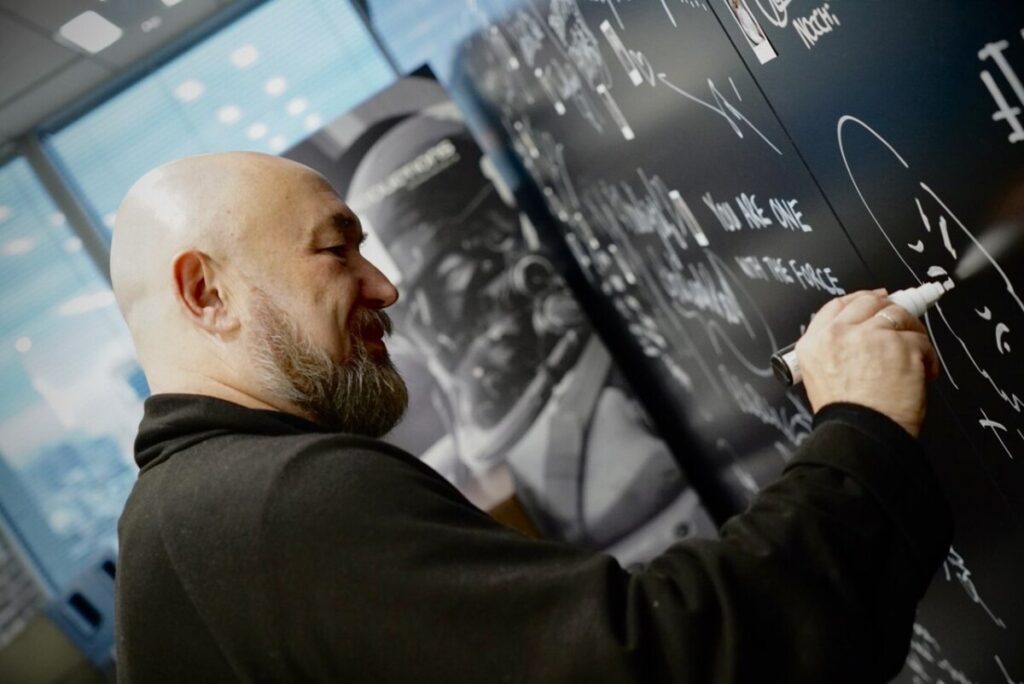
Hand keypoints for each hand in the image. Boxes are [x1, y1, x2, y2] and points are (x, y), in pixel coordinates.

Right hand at [795, 289, 939, 436]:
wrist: (862, 434)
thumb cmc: (846, 415)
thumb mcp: (820, 376)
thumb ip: (835, 348)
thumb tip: (862, 332)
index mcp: (815, 342)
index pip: (838, 305)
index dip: (860, 299)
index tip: (876, 299)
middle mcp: (840, 334)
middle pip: (869, 302)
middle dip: (888, 309)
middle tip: (902, 322)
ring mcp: (872, 336)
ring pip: (899, 316)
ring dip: (911, 332)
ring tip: (914, 355)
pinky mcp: (902, 346)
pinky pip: (921, 340)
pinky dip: (927, 356)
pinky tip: (923, 372)